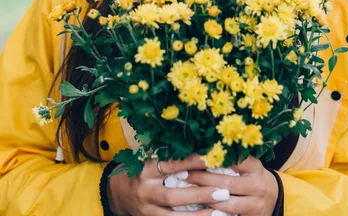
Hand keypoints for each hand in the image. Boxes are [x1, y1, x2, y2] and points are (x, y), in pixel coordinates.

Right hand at [107, 154, 232, 215]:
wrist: (116, 192)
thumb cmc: (140, 169)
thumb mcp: (150, 157)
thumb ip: (170, 155)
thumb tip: (200, 147)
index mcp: (147, 169)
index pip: (171, 165)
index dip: (191, 162)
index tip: (211, 158)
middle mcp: (146, 191)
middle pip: (173, 196)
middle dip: (199, 195)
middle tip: (222, 192)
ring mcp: (147, 210)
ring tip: (220, 212)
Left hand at [186, 155, 278, 215]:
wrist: (275, 197)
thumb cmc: (253, 176)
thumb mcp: (248, 164)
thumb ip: (232, 158)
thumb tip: (203, 148)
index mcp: (255, 167)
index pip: (233, 159)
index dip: (212, 158)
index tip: (193, 156)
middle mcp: (257, 185)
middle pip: (227, 182)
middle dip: (202, 178)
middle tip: (184, 174)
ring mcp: (256, 204)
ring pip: (228, 203)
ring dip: (206, 198)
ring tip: (189, 193)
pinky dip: (215, 213)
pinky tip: (202, 209)